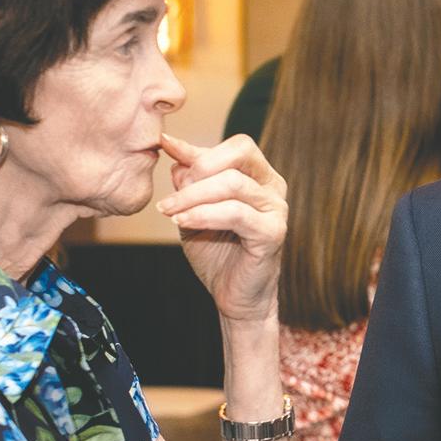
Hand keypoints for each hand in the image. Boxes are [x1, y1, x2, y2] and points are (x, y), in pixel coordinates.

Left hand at [157, 133, 286, 324]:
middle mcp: (272, 187)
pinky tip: (183, 222)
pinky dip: (204, 214)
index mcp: (258, 176)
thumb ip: (189, 181)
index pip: (235, 146)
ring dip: (193, 195)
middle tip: (171, 195)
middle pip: (238, 154)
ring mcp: (276, 209)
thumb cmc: (216, 252)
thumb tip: (174, 149)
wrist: (232, 295)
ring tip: (169, 211)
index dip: (198, 146)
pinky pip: (236, 213)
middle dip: (198, 169)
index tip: (164, 144)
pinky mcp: (273, 233)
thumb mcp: (194, 209)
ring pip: (232, 183)